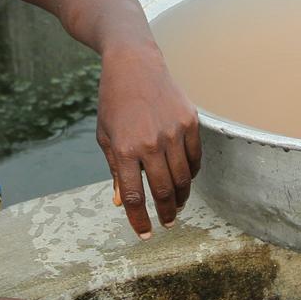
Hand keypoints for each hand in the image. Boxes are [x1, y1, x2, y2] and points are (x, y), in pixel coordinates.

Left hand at [96, 42, 201, 237]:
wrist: (134, 64)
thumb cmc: (114, 102)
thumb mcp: (105, 136)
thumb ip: (115, 170)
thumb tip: (121, 202)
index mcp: (124, 149)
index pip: (133, 196)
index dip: (139, 220)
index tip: (145, 234)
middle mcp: (150, 143)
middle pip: (163, 191)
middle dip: (165, 213)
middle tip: (168, 223)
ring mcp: (173, 132)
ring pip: (183, 178)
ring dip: (180, 196)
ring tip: (176, 204)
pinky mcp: (189, 121)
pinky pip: (195, 157)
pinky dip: (191, 173)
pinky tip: (185, 179)